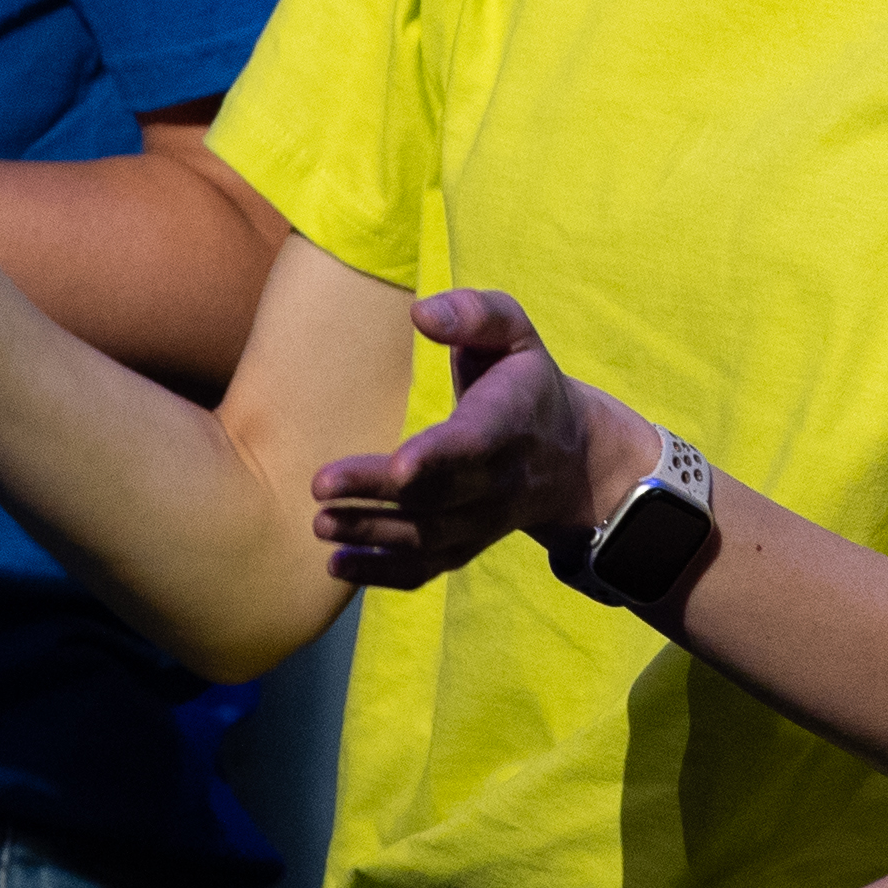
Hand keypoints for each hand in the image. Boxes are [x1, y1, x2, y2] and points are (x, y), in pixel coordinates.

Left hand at [315, 293, 631, 591]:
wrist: (569, 458)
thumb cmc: (526, 382)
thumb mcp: (515, 333)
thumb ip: (475, 314)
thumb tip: (420, 314)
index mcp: (509, 422)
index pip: (473, 445)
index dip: (438, 456)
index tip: (400, 465)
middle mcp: (498, 481)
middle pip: (434, 494)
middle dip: (376, 492)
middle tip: (319, 486)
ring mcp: (482, 521)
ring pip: (424, 536)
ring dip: (370, 533)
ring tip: (320, 522)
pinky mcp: (466, 546)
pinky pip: (425, 569)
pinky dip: (382, 573)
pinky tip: (337, 564)